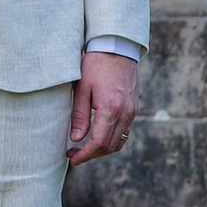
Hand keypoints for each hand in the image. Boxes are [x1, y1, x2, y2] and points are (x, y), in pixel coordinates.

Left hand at [65, 49, 138, 166]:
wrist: (117, 48)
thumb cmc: (96, 65)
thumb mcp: (82, 88)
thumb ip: (79, 115)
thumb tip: (76, 139)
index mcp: (111, 109)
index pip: (99, 143)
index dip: (85, 155)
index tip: (72, 158)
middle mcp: (125, 113)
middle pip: (110, 146)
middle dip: (92, 155)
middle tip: (74, 154)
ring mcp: (132, 112)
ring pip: (119, 142)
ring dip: (102, 149)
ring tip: (84, 147)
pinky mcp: (134, 108)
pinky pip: (124, 132)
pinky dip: (112, 139)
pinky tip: (98, 135)